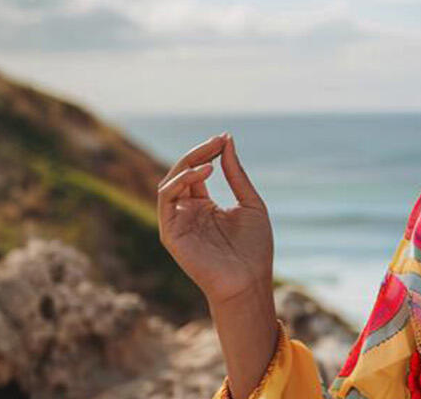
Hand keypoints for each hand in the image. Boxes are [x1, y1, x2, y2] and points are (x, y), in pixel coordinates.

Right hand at [157, 133, 275, 306]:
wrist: (250, 281)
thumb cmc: (254, 249)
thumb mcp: (250, 203)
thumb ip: (236, 174)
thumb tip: (227, 142)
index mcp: (205, 207)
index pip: (197, 172)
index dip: (208, 153)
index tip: (224, 138)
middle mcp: (188, 213)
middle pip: (182, 174)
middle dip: (198, 154)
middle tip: (217, 141)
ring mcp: (178, 222)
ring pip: (170, 183)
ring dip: (187, 164)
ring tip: (210, 157)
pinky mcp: (170, 233)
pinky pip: (166, 200)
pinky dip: (180, 181)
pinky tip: (201, 173)